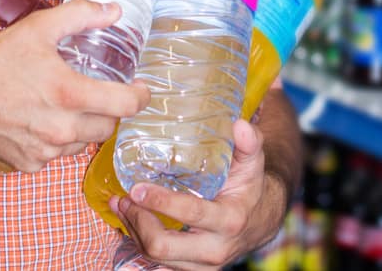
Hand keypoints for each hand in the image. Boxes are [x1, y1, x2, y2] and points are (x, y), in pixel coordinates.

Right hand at [0, 0, 149, 171]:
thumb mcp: (40, 27)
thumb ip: (81, 15)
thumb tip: (113, 10)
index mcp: (70, 94)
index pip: (126, 105)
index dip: (141, 96)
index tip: (141, 89)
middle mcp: (61, 128)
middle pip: (108, 126)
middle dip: (110, 109)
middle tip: (101, 93)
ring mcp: (45, 150)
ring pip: (83, 142)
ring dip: (83, 126)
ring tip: (68, 105)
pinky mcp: (28, 163)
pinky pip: (56, 154)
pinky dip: (56, 140)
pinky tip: (42, 121)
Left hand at [110, 119, 287, 270]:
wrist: (259, 222)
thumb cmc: (249, 187)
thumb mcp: (252, 164)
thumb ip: (249, 143)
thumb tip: (239, 125)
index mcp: (229, 220)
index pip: (190, 214)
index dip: (161, 202)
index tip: (137, 188)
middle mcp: (215, 249)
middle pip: (163, 247)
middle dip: (137, 222)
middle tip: (123, 198)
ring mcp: (202, 266)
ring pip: (155, 257)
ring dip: (134, 231)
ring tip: (121, 205)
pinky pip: (157, 264)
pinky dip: (140, 242)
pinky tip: (132, 221)